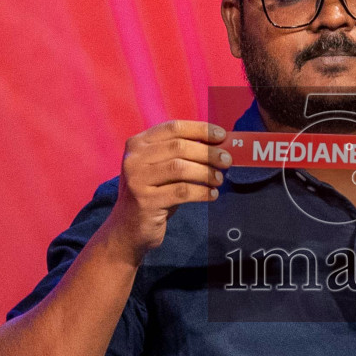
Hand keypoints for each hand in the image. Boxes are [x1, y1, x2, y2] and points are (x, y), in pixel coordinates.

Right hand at [103, 120, 229, 262]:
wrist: (128, 228)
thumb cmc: (153, 194)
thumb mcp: (161, 168)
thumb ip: (181, 154)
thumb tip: (219, 145)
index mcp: (138, 143)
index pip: (174, 127)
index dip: (201, 130)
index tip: (222, 136)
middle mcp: (134, 158)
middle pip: (179, 147)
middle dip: (208, 153)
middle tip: (227, 161)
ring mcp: (137, 179)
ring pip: (181, 168)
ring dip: (206, 173)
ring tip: (219, 179)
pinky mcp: (145, 201)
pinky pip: (182, 192)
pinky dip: (202, 192)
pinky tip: (212, 195)